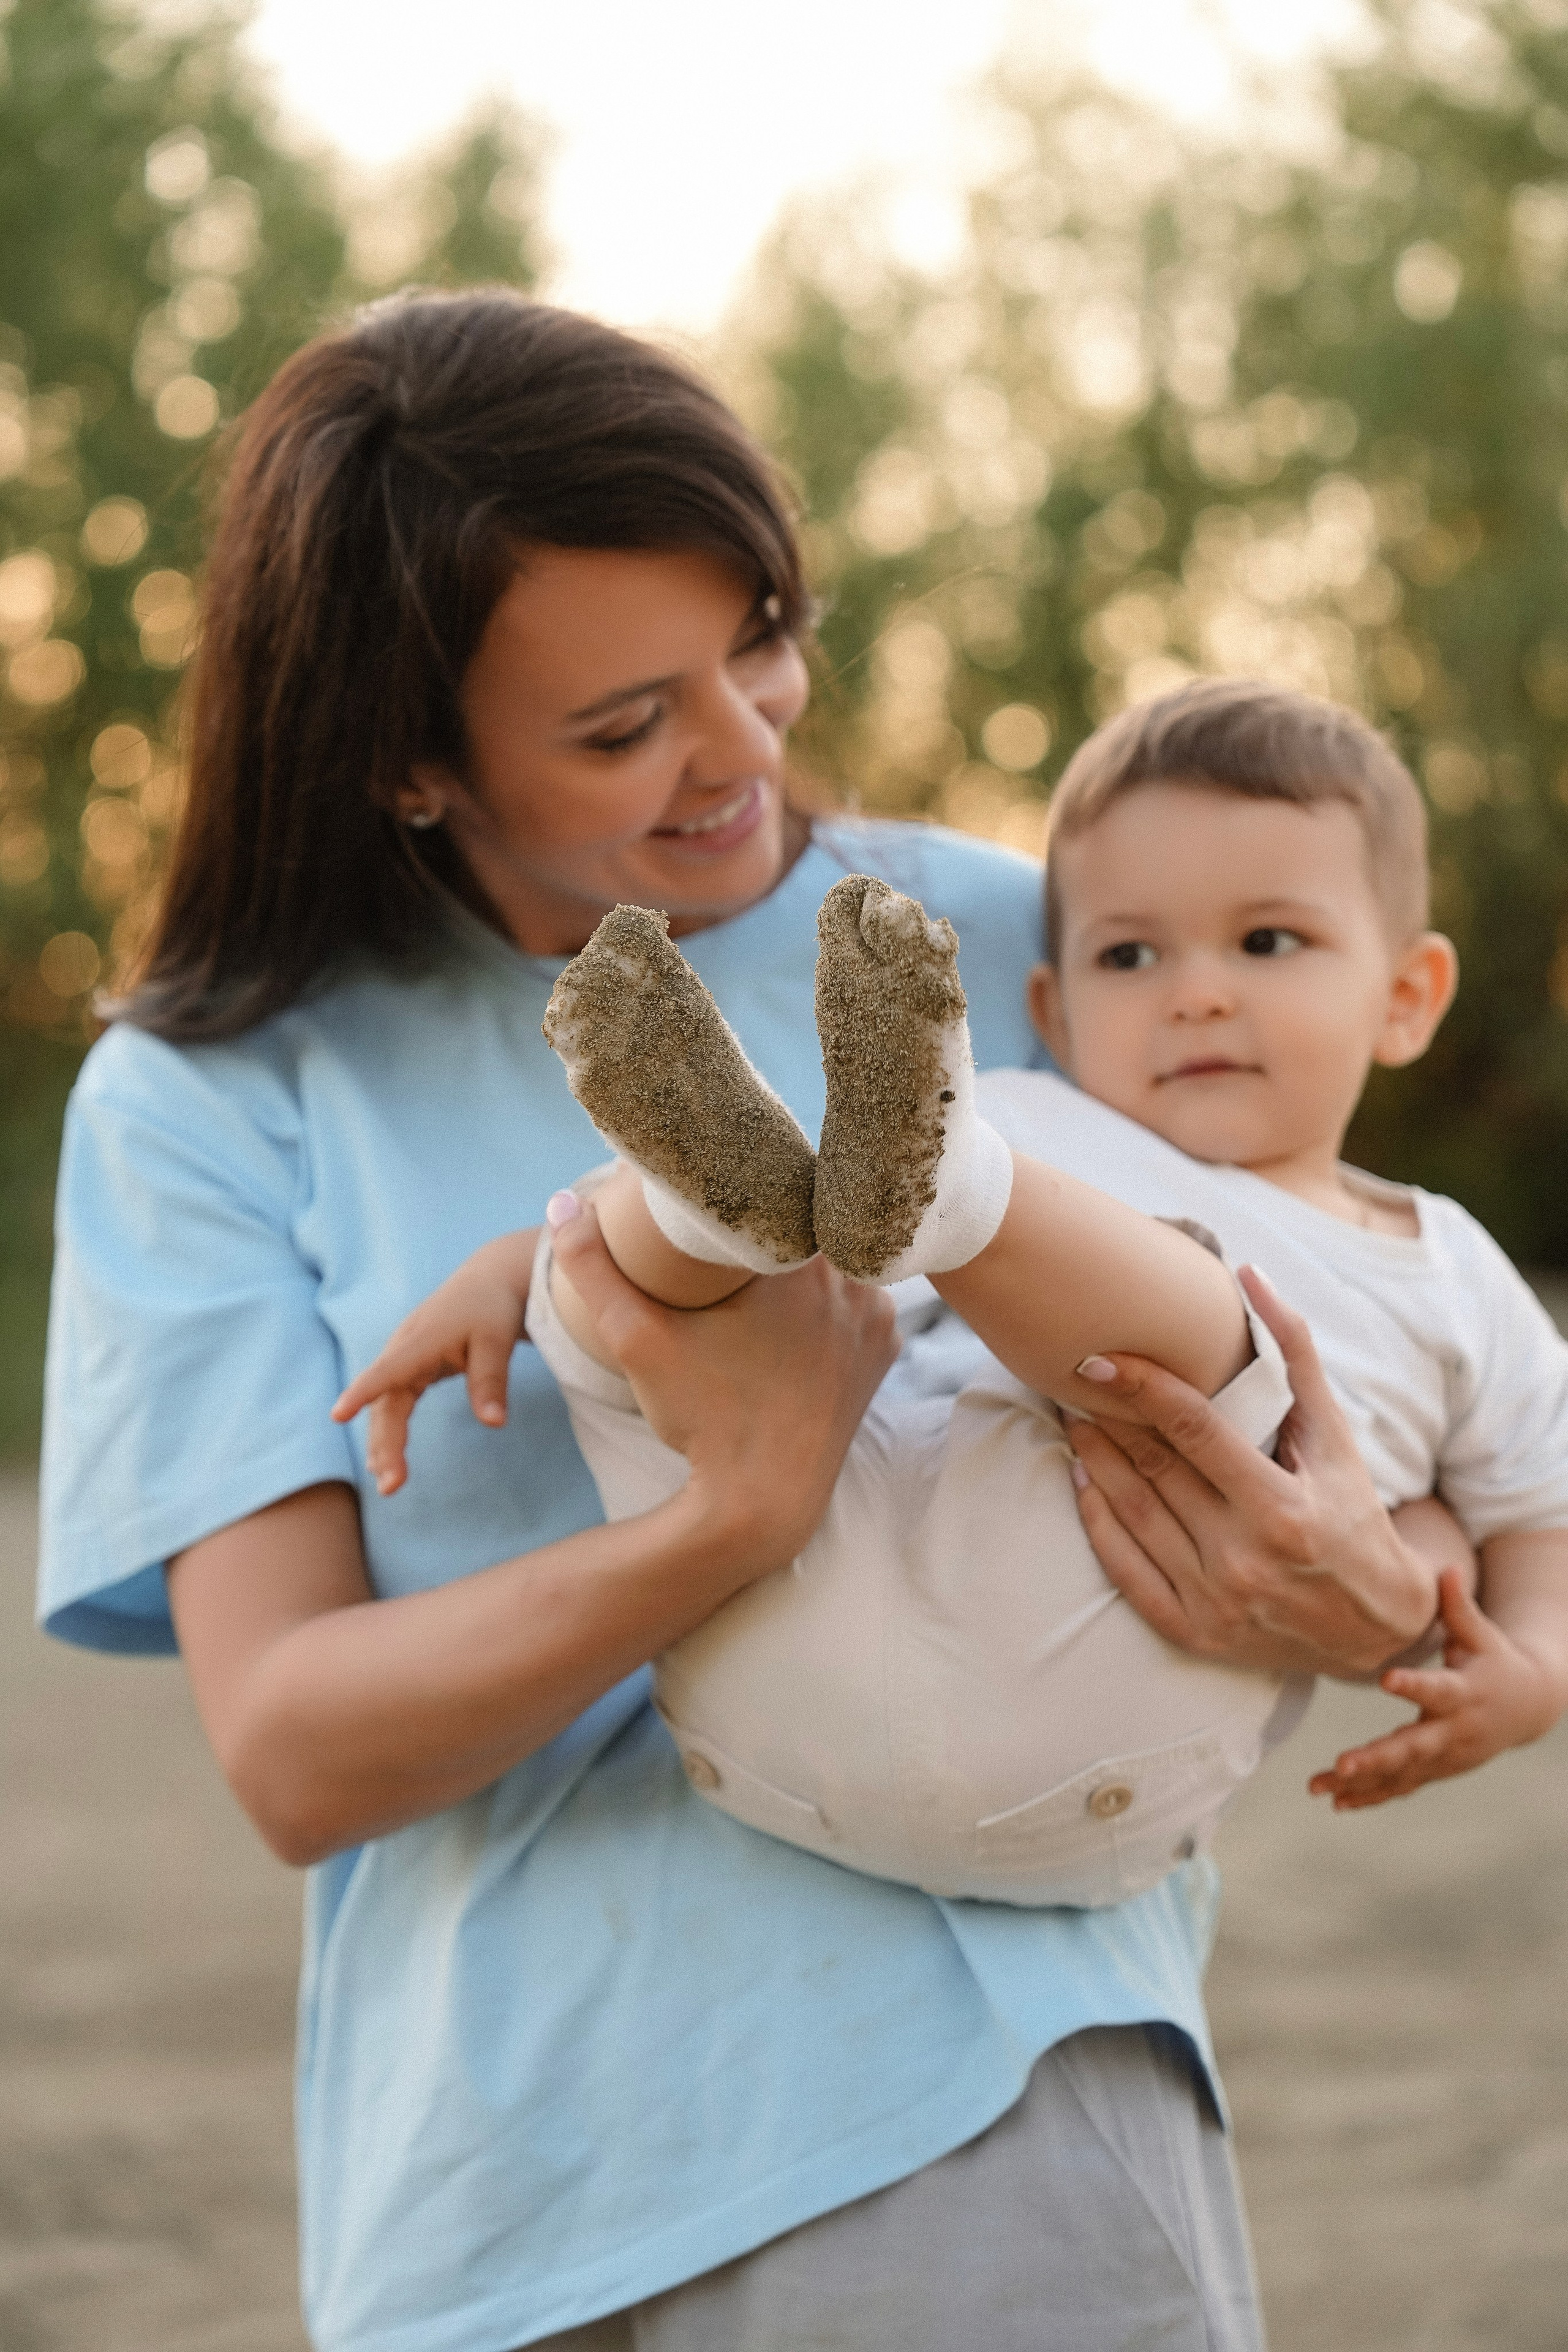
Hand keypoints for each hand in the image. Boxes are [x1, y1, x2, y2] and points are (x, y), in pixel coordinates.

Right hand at [333, 1230, 538, 1494]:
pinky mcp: (409, 1368)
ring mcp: (403, 1359)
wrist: (488, 1281)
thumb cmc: (492, 1308)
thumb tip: (494, 1424)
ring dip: (384, 1444)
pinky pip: (393, 1403)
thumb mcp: (497, 1340)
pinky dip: (389, 1432)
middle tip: (391, 1485)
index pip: (387, 1370)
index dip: (363, 1391)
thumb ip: (491, 1381)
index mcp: (420, 1340)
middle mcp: (403, 1350)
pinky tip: (385, 1462)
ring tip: (388, 1483)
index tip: (338, 1414)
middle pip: (385, 1402)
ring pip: (385, 1407)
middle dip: (385, 1443)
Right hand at [551, 1203, 897, 1565]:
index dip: (754, 1179)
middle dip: (778, 1220)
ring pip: (841, 1259)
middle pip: (815, 1221)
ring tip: (764, 1262)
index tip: (725, 1188)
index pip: (784, 1186)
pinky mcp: (884, 1350)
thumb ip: (595, 1270)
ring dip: (809, 1258)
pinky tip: (799, 1310)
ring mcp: (878, 1317)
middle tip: (737, 1224)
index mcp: (804, 1260)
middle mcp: (856, 1282)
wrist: (761, 1502)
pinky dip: (833, 1300)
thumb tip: (560, 1205)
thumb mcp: (637, 1340)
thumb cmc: (702, 1418)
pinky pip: (859, 1301)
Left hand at [1067, 1265, 1435, 1676]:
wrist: (1375, 1627)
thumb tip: (1250, 1274)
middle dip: (1108, 1419)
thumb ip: (1294, 1353)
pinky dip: (1096, 1522)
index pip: (1193, 1432)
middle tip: (1075, 1380)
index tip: (1098, 1357)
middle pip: (1153, 1470)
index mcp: (1282, 1509)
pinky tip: (1081, 1481)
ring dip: (1092, 1460)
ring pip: (1131, 1514)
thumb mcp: (1335, 1436)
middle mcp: (1244, 1559)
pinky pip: (1124, 1572)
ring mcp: (1215, 1601)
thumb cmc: (1353, 1514)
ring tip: (1074, 1418)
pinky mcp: (1194, 1632)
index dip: (1141, 1388)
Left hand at [1309, 1568, 1564, 1807]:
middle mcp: (1456, 1731)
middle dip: (1378, 1759)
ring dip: (1361, 1784)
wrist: (1527, 1706)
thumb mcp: (1482, 1634)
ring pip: (1402, 1775)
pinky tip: (1336, 1803)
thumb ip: (1459, 1607)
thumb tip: (1447, 1568)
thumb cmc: (1493, 1659)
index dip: (1415, 1686)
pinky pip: (1402, 1787)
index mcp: (1466, 1693)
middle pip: (1415, 1748)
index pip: (1438, 1689)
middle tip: (1342, 1764)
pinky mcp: (1437, 1770)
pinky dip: (1371, 1796)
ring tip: (1318, 1787)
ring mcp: (1447, 1757)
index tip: (1385, 1680)